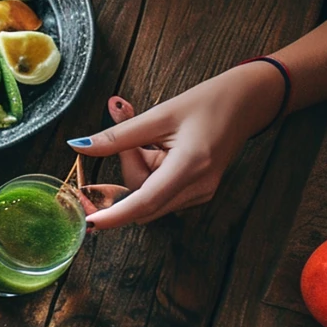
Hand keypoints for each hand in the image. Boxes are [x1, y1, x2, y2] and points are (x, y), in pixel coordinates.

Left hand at [70, 62, 285, 228]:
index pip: (144, 202)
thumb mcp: (158, 114)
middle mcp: (197, 188)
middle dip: (128, 170)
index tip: (89, 223)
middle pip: (141, 199)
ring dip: (139, 169)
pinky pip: (160, 192)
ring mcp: (199, 194)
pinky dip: (150, 173)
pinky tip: (161, 148)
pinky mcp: (197, 193)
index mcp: (190, 166)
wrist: (247, 103)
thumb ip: (117, 136)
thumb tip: (79, 146)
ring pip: (148, 197)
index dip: (114, 215)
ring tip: (153, 137)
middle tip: (133, 134)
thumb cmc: (207, 103)